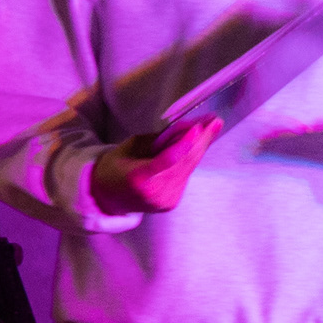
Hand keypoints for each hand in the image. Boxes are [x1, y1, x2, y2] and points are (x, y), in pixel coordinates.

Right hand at [91, 116, 222, 214]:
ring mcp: (165, 200)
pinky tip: (200, 142)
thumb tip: (184, 128)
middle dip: (201, 140)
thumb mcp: (129, 147)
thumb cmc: (115, 167)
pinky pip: (186, 174)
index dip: (183, 144)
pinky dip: (192, 157)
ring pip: (189, 168)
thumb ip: (156, 139)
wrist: (108, 198)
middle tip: (214, 120)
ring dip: (201, 147)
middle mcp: (155, 193)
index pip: (166, 161)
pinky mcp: (172, 202)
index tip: (197, 127)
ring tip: (212, 126)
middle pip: (184, 163)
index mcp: (138, 179)